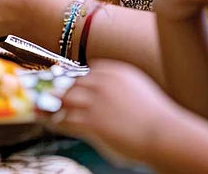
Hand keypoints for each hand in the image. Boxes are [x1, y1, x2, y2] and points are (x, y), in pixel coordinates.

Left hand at [52, 60, 177, 164]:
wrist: (166, 135)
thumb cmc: (156, 118)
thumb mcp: (138, 89)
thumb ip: (119, 86)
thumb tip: (102, 92)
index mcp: (115, 72)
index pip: (85, 71)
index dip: (72, 79)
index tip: (62, 82)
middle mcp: (102, 83)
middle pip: (70, 83)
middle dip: (58, 91)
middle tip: (45, 95)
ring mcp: (94, 102)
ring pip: (62, 99)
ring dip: (50, 105)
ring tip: (41, 109)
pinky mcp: (90, 121)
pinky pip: (63, 119)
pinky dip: (52, 120)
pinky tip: (48, 122)